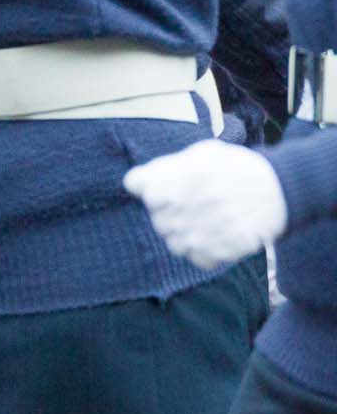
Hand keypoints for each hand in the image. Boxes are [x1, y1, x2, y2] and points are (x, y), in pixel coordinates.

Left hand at [124, 139, 287, 268]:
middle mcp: (197, 203)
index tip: (169, 188)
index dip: (155, 191)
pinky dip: (201, 251)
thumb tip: (131, 184)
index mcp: (188, 176)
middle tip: (190, 206)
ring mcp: (212, 229)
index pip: (146, 193)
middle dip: (167, 214)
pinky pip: (197, 258)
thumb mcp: (201, 154)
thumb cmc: (234, 167)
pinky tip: (212, 236)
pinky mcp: (227, 248)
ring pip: (174, 243)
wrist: (281, 188)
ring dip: (182, 234)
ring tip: (201, 221)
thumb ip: (163, 168)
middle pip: (158, 220)